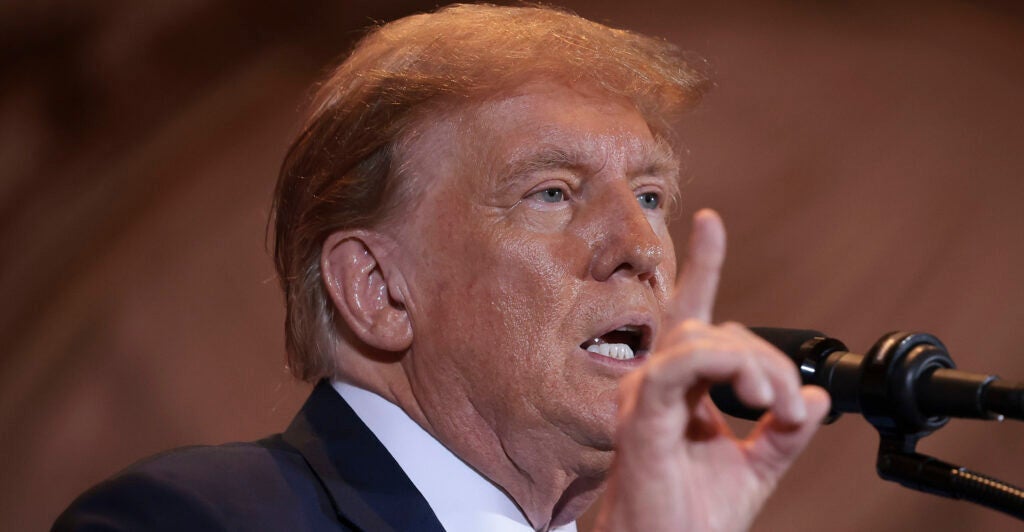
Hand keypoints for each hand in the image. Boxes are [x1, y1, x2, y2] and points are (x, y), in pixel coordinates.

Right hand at [594, 209, 830, 531]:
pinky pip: (678, 366)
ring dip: (753, 367)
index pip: (691, 314)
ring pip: (701, 340)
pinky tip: (748, 394)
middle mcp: (657, 384)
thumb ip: (785, 434)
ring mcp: (645, 396)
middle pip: (718, 331)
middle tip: (789, 410)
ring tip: (774, 408)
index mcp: (681, 389)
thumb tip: (816, 401)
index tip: (711, 222)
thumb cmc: (694, 516)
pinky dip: (719, 367)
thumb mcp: (756, 468)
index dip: (703, 266)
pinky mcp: (641, 415)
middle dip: (768, 362)